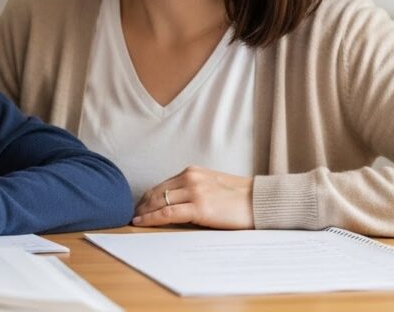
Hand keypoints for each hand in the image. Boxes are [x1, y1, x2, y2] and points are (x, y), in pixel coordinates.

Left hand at [132, 165, 253, 228]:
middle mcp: (190, 178)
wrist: (260, 201)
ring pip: (159, 202)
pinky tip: (141, 223)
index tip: (139, 206)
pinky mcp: (199, 207)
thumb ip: (193, 189)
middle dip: (142, 205)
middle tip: (133, 215)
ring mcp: (194, 192)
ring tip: (135, 220)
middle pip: (156, 192)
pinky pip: (167, 214)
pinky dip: (151, 218)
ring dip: (144, 212)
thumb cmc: (239, 197)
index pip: (162, 185)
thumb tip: (175, 203)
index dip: (148, 197)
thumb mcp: (212, 185)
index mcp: (193, 171)